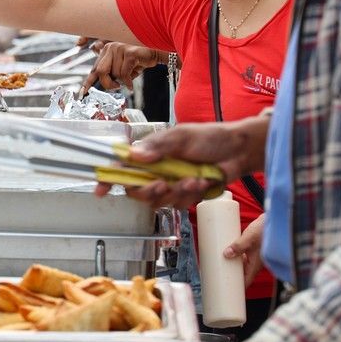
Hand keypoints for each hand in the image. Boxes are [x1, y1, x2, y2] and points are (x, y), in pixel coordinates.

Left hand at [82, 40, 164, 92]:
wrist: (154, 53)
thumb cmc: (138, 61)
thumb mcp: (122, 68)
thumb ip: (112, 73)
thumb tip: (106, 85)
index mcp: (106, 51)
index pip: (94, 68)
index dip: (88, 82)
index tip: (82, 93)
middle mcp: (110, 48)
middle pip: (101, 72)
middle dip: (108, 83)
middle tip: (117, 86)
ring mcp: (119, 48)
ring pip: (115, 74)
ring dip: (125, 78)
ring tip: (133, 71)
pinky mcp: (129, 52)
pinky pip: (125, 73)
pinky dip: (129, 80)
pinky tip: (135, 76)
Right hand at [95, 118, 266, 207]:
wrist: (239, 151)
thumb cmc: (210, 138)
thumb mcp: (182, 137)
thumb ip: (158, 147)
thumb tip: (134, 155)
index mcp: (150, 153)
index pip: (122, 166)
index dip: (109, 178)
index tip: (101, 190)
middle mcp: (156, 170)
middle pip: (136, 190)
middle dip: (148, 191)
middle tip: (162, 184)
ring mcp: (170, 183)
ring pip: (158, 201)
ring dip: (176, 192)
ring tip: (193, 179)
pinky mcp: (185, 195)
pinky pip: (178, 204)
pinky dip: (191, 196)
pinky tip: (202, 182)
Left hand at [224, 212, 264, 286]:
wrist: (276, 220)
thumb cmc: (266, 230)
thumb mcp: (249, 238)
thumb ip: (238, 246)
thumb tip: (226, 254)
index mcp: (256, 265)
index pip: (246, 281)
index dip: (237, 288)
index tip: (228, 291)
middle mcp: (256, 262)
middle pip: (242, 273)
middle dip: (232, 275)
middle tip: (219, 276)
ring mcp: (255, 255)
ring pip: (242, 264)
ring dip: (233, 264)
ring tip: (220, 264)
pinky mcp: (253, 247)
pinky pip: (243, 255)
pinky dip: (236, 255)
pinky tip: (227, 251)